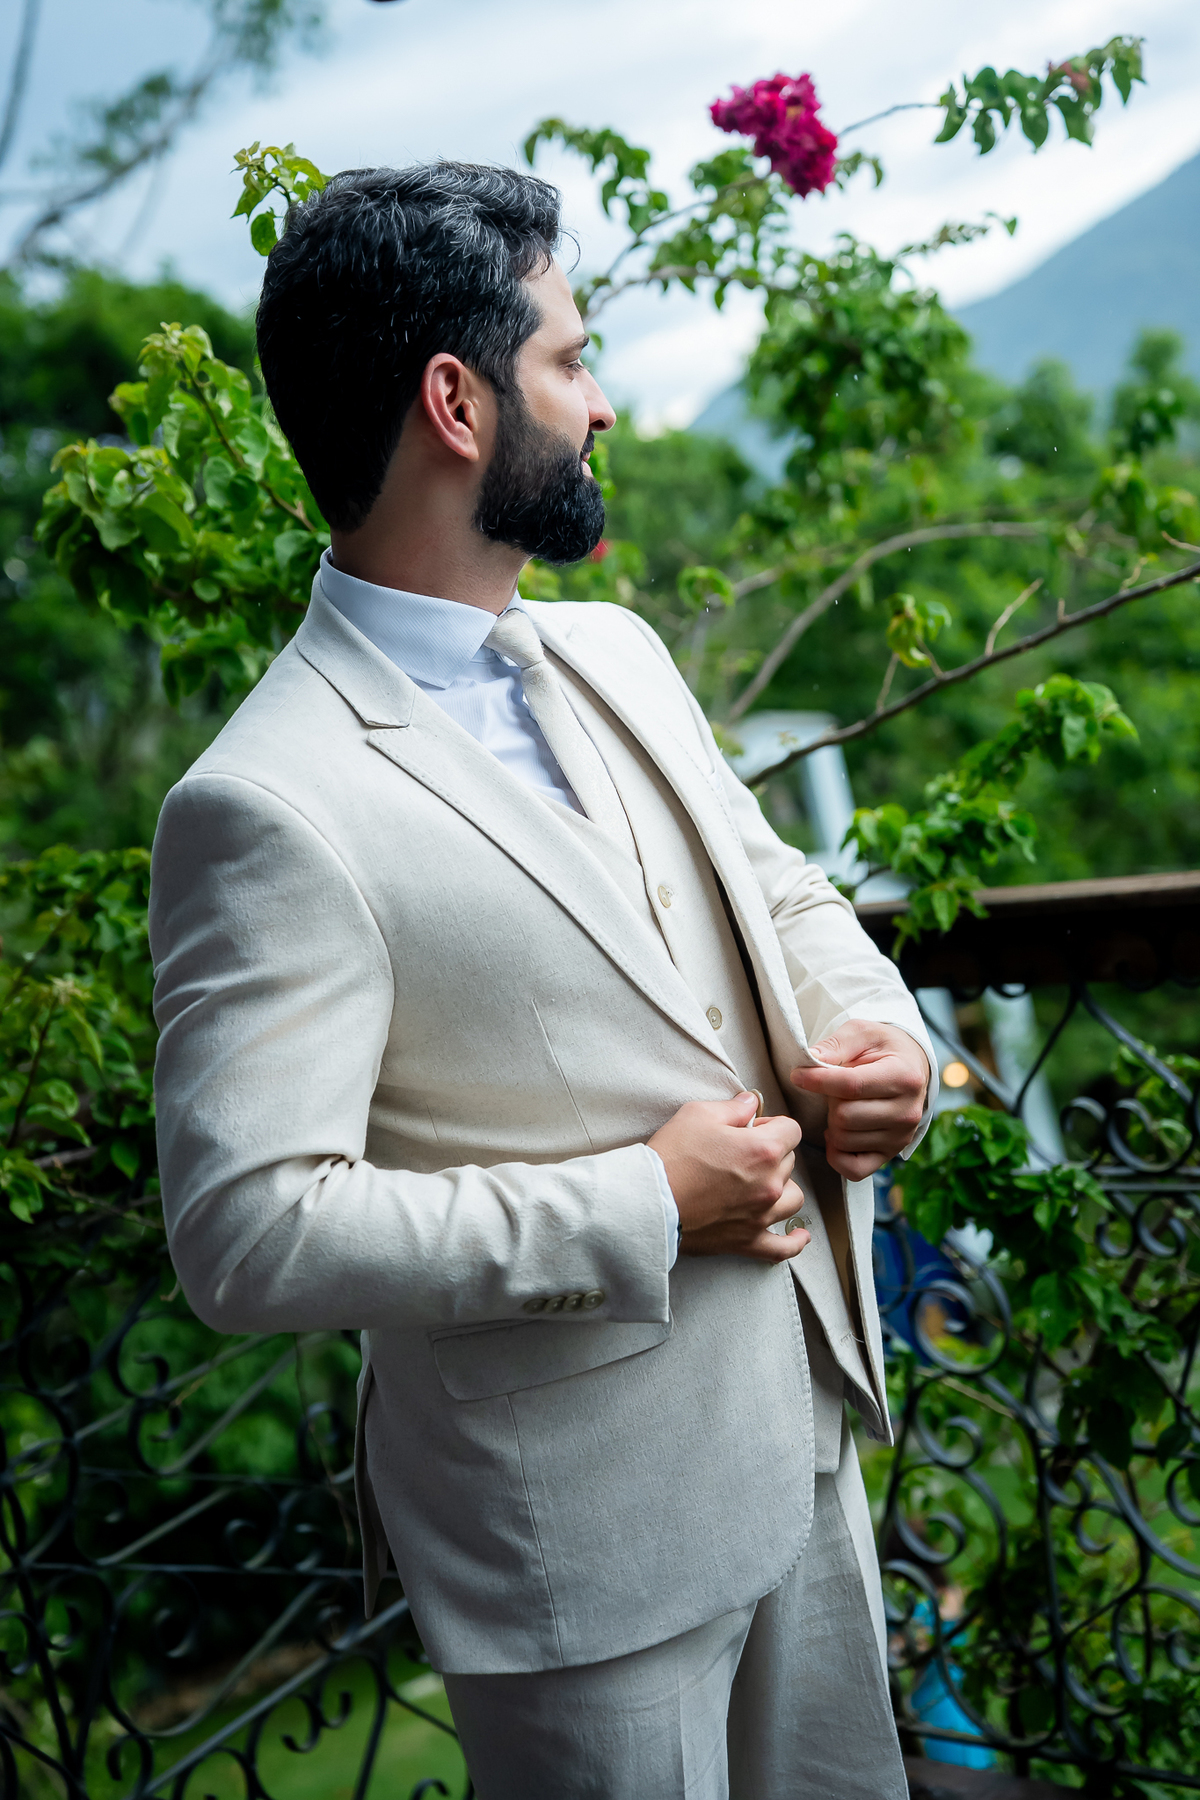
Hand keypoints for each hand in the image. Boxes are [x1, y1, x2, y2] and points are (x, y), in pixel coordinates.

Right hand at [648, 1092, 809, 1262]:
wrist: (649, 1201)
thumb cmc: (672, 1155)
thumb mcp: (699, 1114)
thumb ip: (734, 1107)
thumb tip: (751, 1102)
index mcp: (763, 1150)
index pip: (791, 1130)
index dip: (772, 1125)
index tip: (752, 1128)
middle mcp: (770, 1184)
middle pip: (790, 1162)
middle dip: (771, 1153)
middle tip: (741, 1152)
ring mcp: (761, 1215)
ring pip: (793, 1198)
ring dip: (782, 1187)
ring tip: (762, 1183)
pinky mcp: (747, 1240)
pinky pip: (782, 1248)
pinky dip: (793, 1242)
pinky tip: (798, 1236)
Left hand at [790, 1020, 928, 1180]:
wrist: (911, 1066)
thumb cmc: (883, 1048)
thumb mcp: (862, 1033)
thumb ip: (836, 1044)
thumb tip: (810, 1060)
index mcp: (904, 1076)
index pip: (851, 1085)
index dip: (817, 1080)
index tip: (797, 1074)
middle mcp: (907, 1111)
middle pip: (844, 1116)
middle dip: (828, 1101)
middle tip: (833, 1090)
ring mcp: (900, 1137)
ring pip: (844, 1140)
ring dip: (832, 1123)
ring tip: (841, 1106)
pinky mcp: (890, 1155)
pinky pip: (853, 1169)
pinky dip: (837, 1154)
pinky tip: (838, 1132)